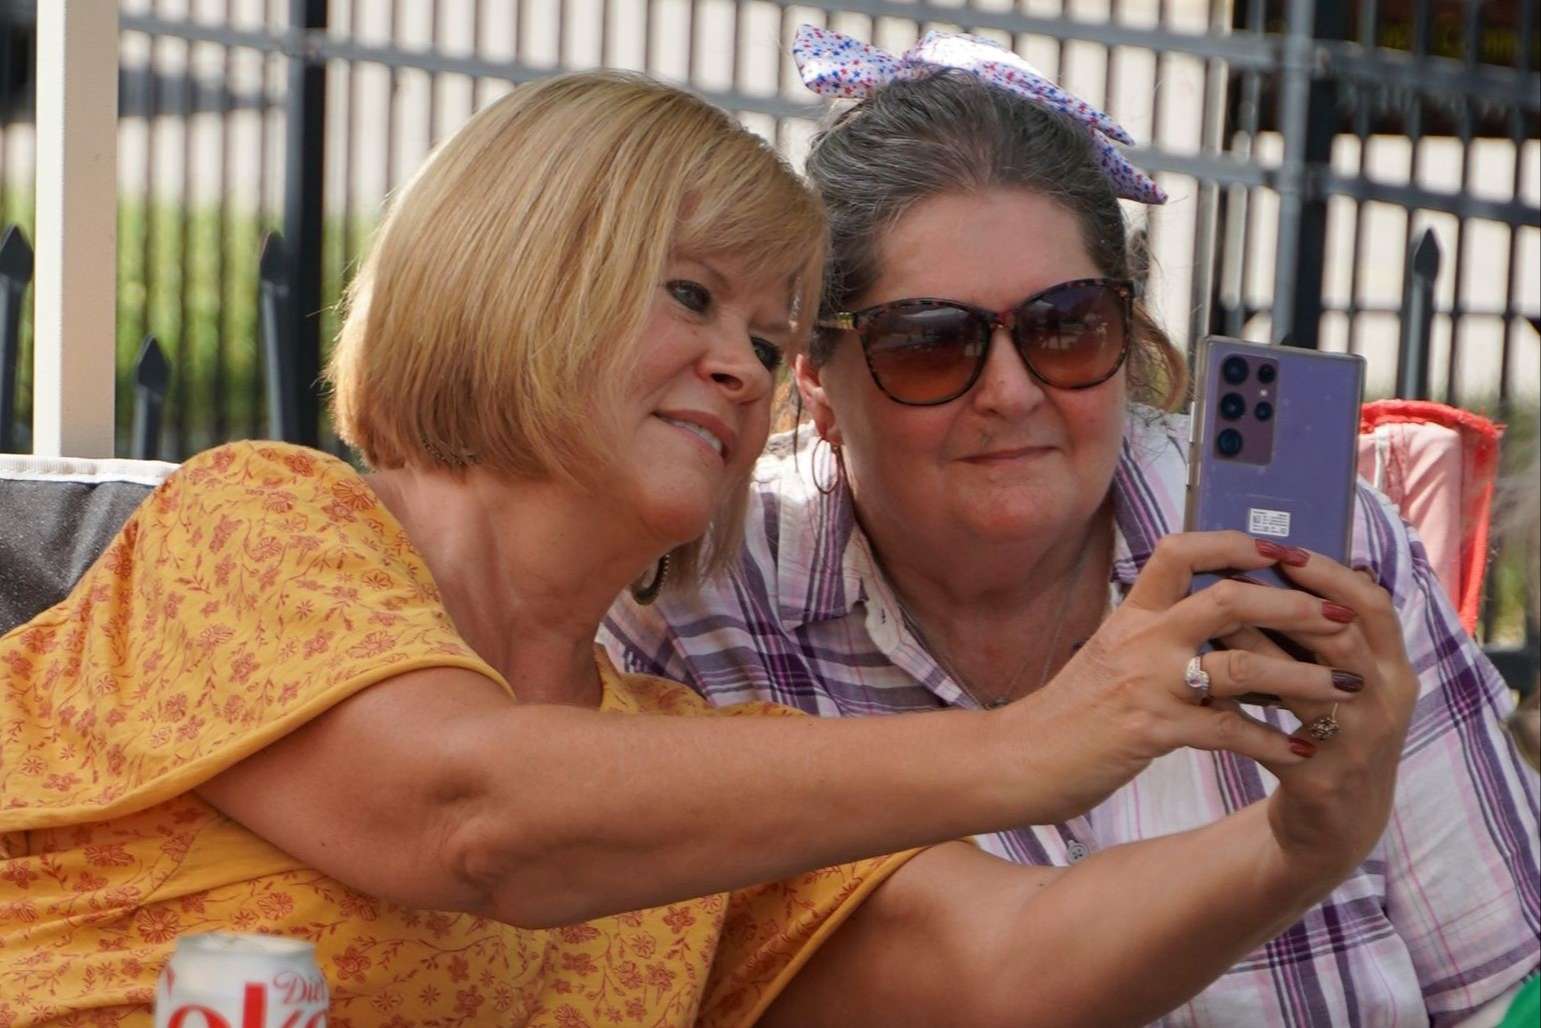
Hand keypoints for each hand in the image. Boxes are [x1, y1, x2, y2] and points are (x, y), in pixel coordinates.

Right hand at [1003, 531, 1365, 822]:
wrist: (1019, 757)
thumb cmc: (1070, 711)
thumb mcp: (1109, 654)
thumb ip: (1155, 633)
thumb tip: (1214, 619)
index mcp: (1132, 613)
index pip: (1182, 551)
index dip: (1236, 544)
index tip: (1284, 550)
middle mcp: (1141, 637)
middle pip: (1229, 599)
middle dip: (1295, 605)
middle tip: (1342, 616)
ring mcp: (1148, 682)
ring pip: (1242, 666)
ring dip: (1304, 677)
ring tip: (1347, 688)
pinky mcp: (1152, 730)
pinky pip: (1228, 731)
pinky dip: (1272, 741)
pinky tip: (1301, 750)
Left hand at [1245, 549, 1416, 878]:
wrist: (1336, 824)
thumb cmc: (1330, 731)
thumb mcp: (1342, 681)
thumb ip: (1319, 634)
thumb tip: (1269, 564)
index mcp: (1393, 668)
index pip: (1373, 604)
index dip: (1330, 574)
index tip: (1285, 549)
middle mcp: (1385, 701)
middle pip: (1340, 637)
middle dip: (1284, 605)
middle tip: (1234, 579)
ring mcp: (1358, 744)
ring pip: (1305, 686)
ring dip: (1256, 652)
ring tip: (1213, 627)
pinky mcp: (1322, 780)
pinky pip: (1272, 738)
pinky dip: (1238, 712)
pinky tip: (1205, 692)